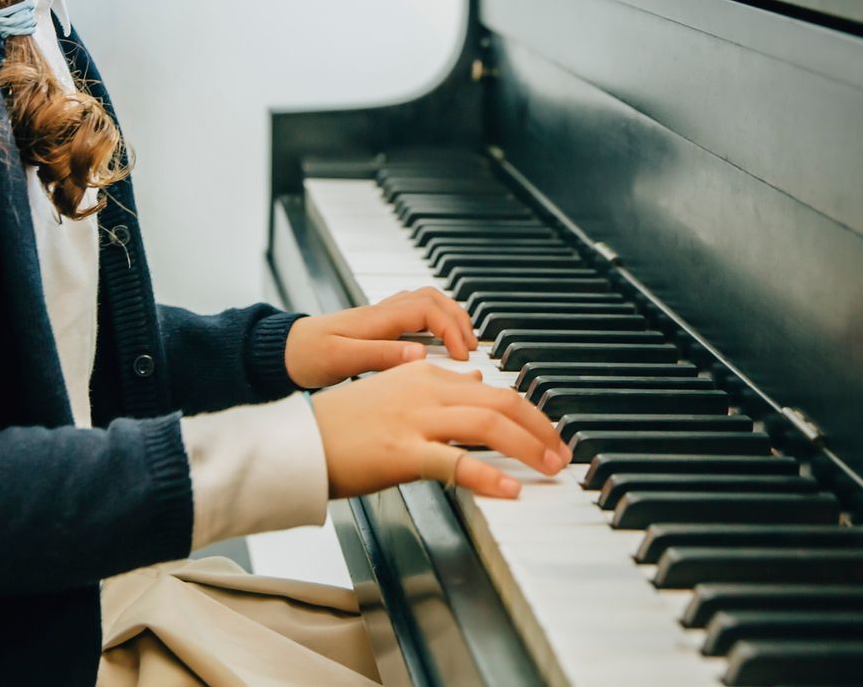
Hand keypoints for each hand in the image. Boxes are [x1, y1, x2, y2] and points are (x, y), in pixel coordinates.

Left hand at [283, 286, 478, 389]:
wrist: (281, 351)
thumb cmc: (306, 356)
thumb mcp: (341, 361)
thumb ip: (381, 357)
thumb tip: (422, 356)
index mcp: (378, 319)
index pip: (429, 310)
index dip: (453, 330)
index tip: (464, 357)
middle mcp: (382, 312)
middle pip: (434, 298)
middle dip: (459, 318)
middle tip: (473, 348)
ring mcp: (380, 316)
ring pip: (426, 301)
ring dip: (449, 316)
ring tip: (463, 343)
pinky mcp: (376, 325)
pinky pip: (415, 313)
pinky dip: (435, 321)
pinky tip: (437, 343)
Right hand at [310, 360, 570, 498]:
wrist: (301, 441)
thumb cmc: (343, 424)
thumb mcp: (395, 391)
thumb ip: (438, 386)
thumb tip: (475, 381)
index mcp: (424, 372)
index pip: (493, 388)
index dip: (528, 413)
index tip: (547, 434)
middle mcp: (425, 390)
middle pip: (501, 401)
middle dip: (540, 428)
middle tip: (561, 453)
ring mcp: (415, 420)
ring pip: (489, 424)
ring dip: (528, 447)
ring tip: (549, 468)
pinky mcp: (403, 452)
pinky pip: (456, 462)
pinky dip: (489, 475)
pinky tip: (509, 489)